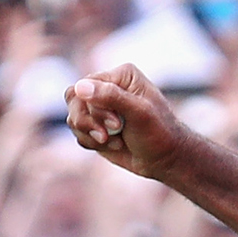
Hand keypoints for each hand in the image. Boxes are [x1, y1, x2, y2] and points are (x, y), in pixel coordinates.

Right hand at [65, 65, 190, 179]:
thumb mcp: (139, 113)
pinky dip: (90, 142)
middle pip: (74, 99)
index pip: (87, 85)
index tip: (116, 124)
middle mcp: (108, 87)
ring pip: (73, 117)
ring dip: (90, 134)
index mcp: (121, 76)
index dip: (95, 108)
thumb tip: (80, 86)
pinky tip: (113, 145)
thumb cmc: (159, 133)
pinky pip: (77, 132)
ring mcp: (100, 107)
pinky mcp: (95, 125)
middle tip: (108, 136)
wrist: (165, 160)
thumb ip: (111, 97)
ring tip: (114, 141)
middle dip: (88, 122)